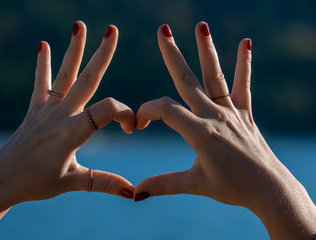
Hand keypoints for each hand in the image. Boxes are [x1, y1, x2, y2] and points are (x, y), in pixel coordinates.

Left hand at [0, 21, 134, 239]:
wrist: (0, 181)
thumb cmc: (37, 182)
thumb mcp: (74, 182)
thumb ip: (105, 182)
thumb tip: (134, 191)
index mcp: (74, 131)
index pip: (108, 109)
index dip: (126, 114)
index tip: (132, 128)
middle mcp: (62, 114)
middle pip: (88, 79)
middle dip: (102, 54)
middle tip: (112, 30)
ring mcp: (47, 110)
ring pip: (65, 74)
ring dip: (74, 50)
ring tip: (79, 25)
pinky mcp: (35, 111)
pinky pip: (40, 84)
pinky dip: (42, 65)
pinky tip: (43, 45)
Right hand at [134, 22, 315, 238]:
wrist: (269, 190)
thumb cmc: (232, 188)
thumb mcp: (195, 185)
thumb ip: (164, 184)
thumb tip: (135, 193)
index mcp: (199, 133)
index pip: (165, 110)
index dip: (147, 112)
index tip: (139, 123)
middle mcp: (214, 116)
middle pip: (187, 79)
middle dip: (172, 54)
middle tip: (162, 30)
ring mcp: (231, 113)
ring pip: (214, 76)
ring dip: (207, 50)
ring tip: (201, 25)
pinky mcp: (245, 114)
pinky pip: (243, 86)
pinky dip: (244, 64)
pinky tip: (246, 43)